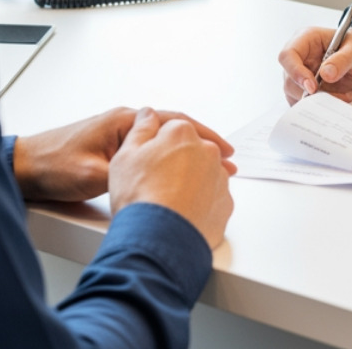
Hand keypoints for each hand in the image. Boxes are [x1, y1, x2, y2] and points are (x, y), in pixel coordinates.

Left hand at [14, 107, 233, 202]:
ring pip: (164, 140)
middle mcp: (124, 124)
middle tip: (228, 161)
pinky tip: (179, 171)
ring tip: (211, 167)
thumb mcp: (90, 174)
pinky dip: (171, 158)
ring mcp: (119, 135)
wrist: (24, 166)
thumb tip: (152, 180)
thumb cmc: (51, 164)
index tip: (223, 151)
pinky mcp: (113, 149)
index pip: (174, 121)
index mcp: (123, 122)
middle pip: (175, 128)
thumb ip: (124, 174)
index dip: (202, 136)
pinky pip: (152, 150)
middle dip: (203, 143)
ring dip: (188, 151)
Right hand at [108, 108, 235, 249]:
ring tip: (168, 203)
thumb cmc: (139, 196)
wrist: (157, 238)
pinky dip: (201, 205)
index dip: (155, 147)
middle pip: (190, 151)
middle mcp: (206, 151)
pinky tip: (182, 215)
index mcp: (182, 133)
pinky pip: (212, 199)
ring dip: (191, 183)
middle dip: (176, 163)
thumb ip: (140, 129)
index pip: (170, 131)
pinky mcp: (225, 204)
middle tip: (156, 184)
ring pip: (203, 175)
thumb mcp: (125, 155)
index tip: (148, 162)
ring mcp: (219, 178)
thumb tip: (148, 114)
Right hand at [277, 25, 351, 103]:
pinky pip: (304, 102)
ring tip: (344, 96)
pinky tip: (340, 99)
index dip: (295, 72)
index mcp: (305, 39)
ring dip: (317, 101)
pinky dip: (319, 106)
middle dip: (310, 93)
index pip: (288, 56)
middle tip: (336, 97)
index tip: (312, 87)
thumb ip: (342, 60)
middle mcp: (299, 57)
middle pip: (289, 79)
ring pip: (295, 94)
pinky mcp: (307, 88)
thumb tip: (325, 75)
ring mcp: (301, 73)